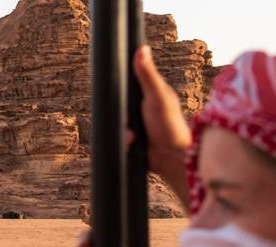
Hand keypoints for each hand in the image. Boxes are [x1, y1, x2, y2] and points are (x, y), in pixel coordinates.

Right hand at [132, 45, 192, 207]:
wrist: (171, 157)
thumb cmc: (170, 125)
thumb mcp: (156, 97)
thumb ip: (147, 75)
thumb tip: (142, 48)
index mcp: (151, 93)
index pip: (129, 83)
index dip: (120, 87)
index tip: (121, 95)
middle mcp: (144, 107)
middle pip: (119, 105)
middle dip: (120, 116)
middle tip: (130, 121)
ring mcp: (139, 124)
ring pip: (118, 123)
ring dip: (123, 131)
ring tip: (134, 136)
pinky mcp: (134, 139)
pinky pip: (119, 138)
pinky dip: (123, 141)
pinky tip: (132, 144)